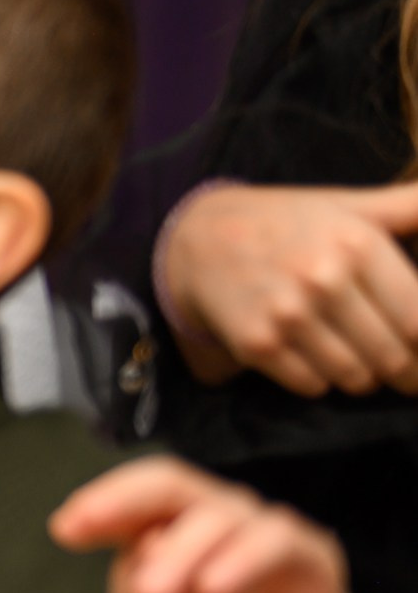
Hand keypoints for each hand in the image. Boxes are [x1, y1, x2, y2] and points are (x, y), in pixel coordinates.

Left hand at [51, 455, 360, 592]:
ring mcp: (262, 529)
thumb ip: (132, 575)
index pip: (133, 494)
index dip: (99, 501)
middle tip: (90, 527)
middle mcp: (215, 516)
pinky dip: (239, 558)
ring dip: (181, 549)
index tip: (65, 529)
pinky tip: (211, 587)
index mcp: (169, 524)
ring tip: (155, 592)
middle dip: (124, 500)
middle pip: (170, 483)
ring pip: (218, 513)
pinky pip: (274, 539)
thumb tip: (142, 538)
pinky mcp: (309, 554)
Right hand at [160, 180, 417, 395]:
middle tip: (394, 365)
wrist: (196, 237)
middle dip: (401, 371)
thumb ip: (406, 206)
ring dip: (359, 375)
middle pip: (393, 358)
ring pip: (355, 378)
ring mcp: (287, 314)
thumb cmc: (287, 223)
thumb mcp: (348, 206)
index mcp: (358, 245)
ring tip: (349, 353)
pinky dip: (317, 379)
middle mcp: (324, 279)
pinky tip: (308, 353)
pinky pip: (313, 386)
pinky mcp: (257, 343)